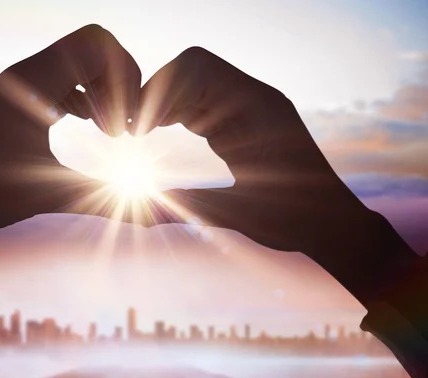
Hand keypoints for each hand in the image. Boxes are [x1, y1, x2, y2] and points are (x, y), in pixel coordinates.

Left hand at [0, 25, 141, 289]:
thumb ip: (105, 201)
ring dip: (102, 91)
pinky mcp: (16, 98)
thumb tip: (153, 224)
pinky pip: (61, 80)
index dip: (126, 79)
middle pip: (94, 47)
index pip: (97, 44)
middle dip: (120, 83)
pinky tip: (88, 128)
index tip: (124, 127)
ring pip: (78, 63)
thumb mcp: (47, 194)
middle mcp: (27, 73)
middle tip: (121, 130)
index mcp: (35, 82)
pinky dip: (84, 97)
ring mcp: (20, 84)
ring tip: (109, 132)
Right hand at [134, 47, 418, 302]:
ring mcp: (248, 108)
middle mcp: (253, 98)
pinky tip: (160, 132)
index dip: (159, 90)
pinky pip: (203, 102)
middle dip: (157, 94)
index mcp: (257, 108)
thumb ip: (183, 207)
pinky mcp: (242, 121)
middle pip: (191, 70)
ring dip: (165, 103)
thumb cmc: (293, 221)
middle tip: (134, 130)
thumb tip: (135, 212)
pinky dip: (177, 112)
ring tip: (141, 133)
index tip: (139, 128)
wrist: (330, 223)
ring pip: (194, 83)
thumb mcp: (233, 213)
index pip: (196, 69)